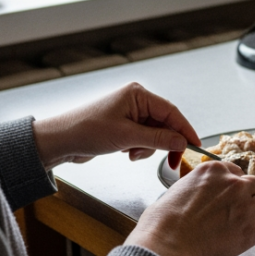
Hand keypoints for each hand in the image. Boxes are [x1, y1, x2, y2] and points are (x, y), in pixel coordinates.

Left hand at [32, 83, 199, 170]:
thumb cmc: (85, 130)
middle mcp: (135, 101)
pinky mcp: (123, 126)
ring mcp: (129, 114)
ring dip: (148, 147)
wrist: (59, 141)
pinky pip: (143, 139)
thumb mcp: (126, 136)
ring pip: (154, 134)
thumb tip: (182, 141)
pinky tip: (125, 152)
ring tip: (131, 153)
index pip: (171, 112)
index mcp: (137, 94)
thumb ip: (158, 138)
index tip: (195, 145)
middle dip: (163, 142)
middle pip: (165, 123)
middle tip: (171, 160)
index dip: (185, 129)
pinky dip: (138, 148)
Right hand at [125, 160, 254, 255]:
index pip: (236, 172)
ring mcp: (245, 205)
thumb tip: (193, 196)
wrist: (167, 244)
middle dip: (251, 197)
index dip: (234, 186)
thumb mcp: (175, 191)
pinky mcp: (252, 229)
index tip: (230, 196)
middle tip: (241, 210)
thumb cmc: (163, 223)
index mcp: (213, 171)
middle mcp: (233, 184)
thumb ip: (193, 188)